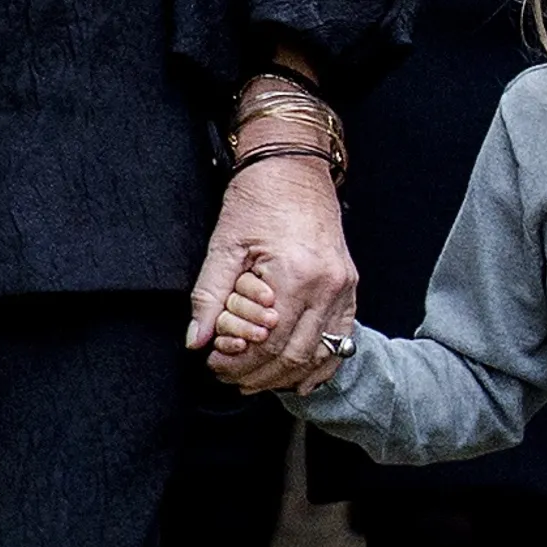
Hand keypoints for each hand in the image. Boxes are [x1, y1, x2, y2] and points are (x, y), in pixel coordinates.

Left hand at [189, 148, 357, 394]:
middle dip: (258, 374)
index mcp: (296, 274)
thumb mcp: (224, 246)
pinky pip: (341, 337)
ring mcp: (344, 286)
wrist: (294, 166)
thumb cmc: (258, 198)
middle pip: (295, 354)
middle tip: (229, 377)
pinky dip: (321, 362)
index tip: (214, 365)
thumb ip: (209, 297)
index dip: (237, 363)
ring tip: (255, 380)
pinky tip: (299, 377)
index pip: (267, 342)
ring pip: (320, 352)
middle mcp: (328, 284)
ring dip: (286, 374)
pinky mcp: (350, 285)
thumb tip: (197, 341)